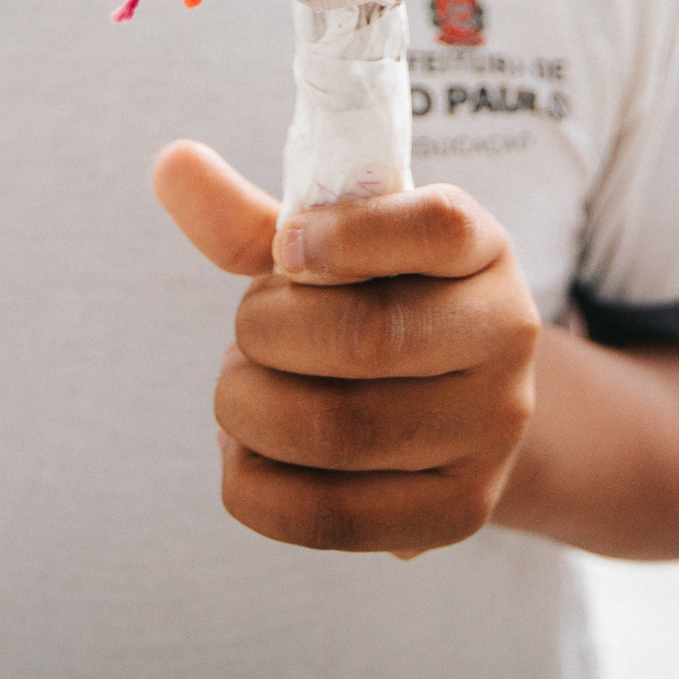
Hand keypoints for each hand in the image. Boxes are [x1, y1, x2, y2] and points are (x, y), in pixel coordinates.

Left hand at [153, 141, 539, 556]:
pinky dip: (255, 485)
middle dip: (265, 333)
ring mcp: (493, 429)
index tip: (285, 250)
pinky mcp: (460, 511)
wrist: (452, 402)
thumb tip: (171, 163)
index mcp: (483, 247)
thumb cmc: (372, 302)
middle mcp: (507, 334)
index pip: (436, 227)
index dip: (345, 236)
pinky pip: (332, 515)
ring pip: (339, 429)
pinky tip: (243, 455)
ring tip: (241, 391)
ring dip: (250, 409)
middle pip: (367, 337)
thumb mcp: (327, 252)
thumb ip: (252, 220)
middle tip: (244, 333)